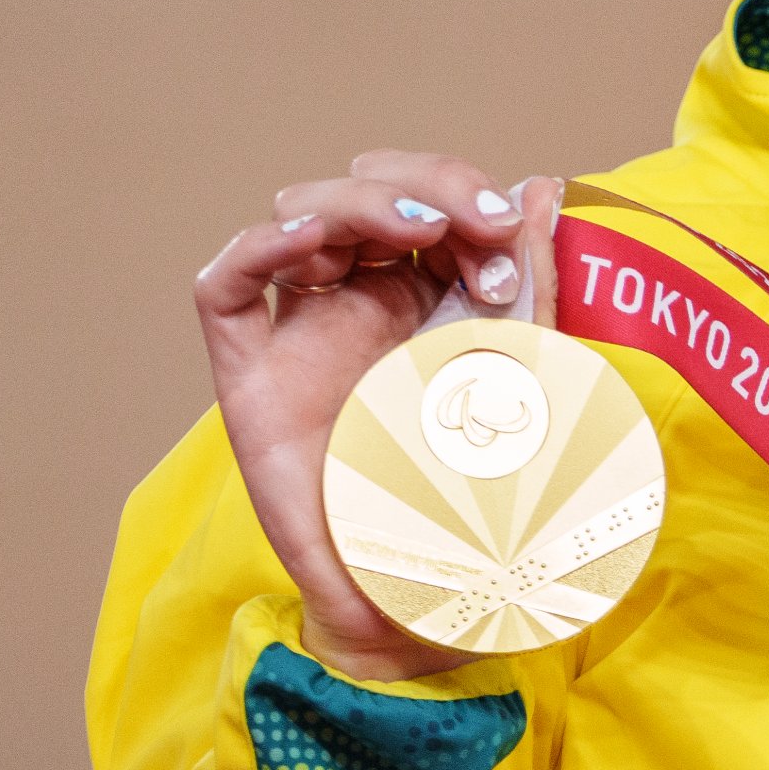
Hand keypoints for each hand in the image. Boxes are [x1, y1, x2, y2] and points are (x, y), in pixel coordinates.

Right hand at [194, 152, 564, 683]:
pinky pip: (225, 290)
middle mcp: (362, 305)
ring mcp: (304, 335)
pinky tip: (310, 239)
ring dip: (358, 203)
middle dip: (424, 190)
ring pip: (297, 218)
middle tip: (479, 230)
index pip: (426, 198)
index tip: (509, 230)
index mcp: (429, 295)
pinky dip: (258, 247)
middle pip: (362, 189)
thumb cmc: (491, 490)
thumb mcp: (526, 366)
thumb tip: (543, 182)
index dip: (464, 193)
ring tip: (421, 232)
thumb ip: (532, 274)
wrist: (443, 586)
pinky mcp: (253, 380)